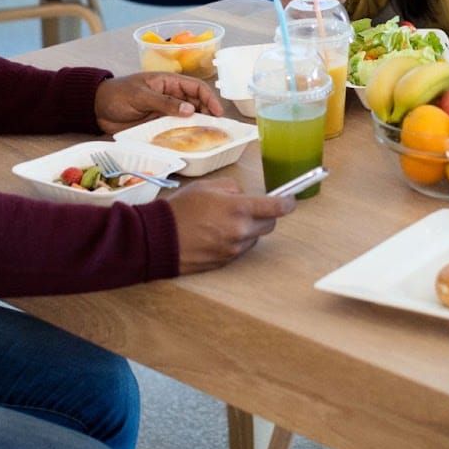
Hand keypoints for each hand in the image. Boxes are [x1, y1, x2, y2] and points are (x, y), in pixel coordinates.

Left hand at [93, 72, 222, 131]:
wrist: (97, 108)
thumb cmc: (117, 94)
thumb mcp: (141, 95)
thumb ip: (164, 102)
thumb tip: (190, 109)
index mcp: (169, 82)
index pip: (196, 87)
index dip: (209, 98)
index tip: (218, 113)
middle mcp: (171, 96)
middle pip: (196, 104)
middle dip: (208, 114)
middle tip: (217, 129)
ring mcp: (166, 112)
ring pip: (188, 118)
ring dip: (198, 126)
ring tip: (208, 137)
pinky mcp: (158, 125)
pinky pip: (175, 130)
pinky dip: (184, 135)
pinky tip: (190, 142)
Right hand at [166, 180, 294, 273]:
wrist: (158, 239)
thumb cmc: (180, 209)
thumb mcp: (206, 187)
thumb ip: (232, 187)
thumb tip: (243, 195)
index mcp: (238, 209)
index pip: (276, 207)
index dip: (287, 202)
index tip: (290, 200)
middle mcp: (240, 231)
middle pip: (270, 224)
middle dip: (265, 215)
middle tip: (251, 208)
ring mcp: (233, 249)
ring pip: (255, 237)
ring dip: (249, 229)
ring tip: (226, 221)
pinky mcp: (225, 262)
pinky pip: (241, 249)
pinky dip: (237, 240)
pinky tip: (218, 234)